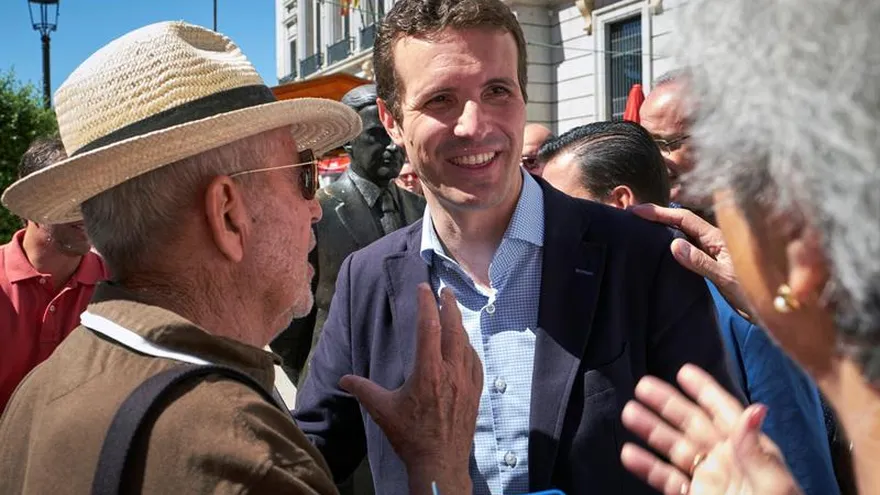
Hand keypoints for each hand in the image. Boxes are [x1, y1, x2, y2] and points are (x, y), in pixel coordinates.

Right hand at [339, 284, 481, 494]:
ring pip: (466, 344)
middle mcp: (451, 372)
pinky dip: (469, 348)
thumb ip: (363, 390)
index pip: (429, 327)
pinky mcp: (475, 392)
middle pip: (454, 328)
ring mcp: (467, 382)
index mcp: (428, 372)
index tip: (423, 288)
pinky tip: (465, 346)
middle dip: (449, 306)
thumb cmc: (411, 437)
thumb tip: (343, 380)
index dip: (426, 304)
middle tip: (445, 290)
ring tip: (452, 314)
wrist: (440, 463)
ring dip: (459, 325)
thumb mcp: (382, 411)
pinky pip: (475, 362)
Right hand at [620, 364, 801, 494]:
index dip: (705, 391)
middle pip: (692, 425)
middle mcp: (726, 459)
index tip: (683, 370)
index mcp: (750, 450)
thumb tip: (754, 409)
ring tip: (628, 412)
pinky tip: (629, 454)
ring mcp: (708, 480)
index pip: (725, 412)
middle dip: (668, 404)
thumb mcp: (772, 484)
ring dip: (652, 430)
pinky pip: (667, 479)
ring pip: (674, 449)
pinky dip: (648, 466)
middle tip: (642, 385)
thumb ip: (756, 449)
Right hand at [630, 204, 750, 317]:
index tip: (637, 210)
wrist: (774, 310)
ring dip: (663, 228)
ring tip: (641, 227)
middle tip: (633, 215)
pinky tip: (661, 247)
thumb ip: (700, 262)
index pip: (684, 219)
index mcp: (718, 237)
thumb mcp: (725, 277)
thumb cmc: (755, 292)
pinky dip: (671, 243)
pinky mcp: (713, 263)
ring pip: (684, 234)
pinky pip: (688, 248)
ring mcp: (714, 251)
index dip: (659, 212)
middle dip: (658, 216)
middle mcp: (715, 240)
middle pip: (682, 222)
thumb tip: (673, 245)